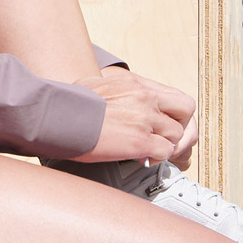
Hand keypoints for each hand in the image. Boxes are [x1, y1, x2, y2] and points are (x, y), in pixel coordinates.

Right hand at [69, 65, 196, 171]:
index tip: (160, 124)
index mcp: (135, 84)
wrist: (56, 117)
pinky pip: (166, 151)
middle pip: (186, 109)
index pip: (173, 95)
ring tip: (149, 151)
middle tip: (165, 137)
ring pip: (177, 134)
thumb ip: (111, 90)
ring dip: (165, 145)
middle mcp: (144, 98)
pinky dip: (157, 158)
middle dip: (179, 126)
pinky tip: (142, 159)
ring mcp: (144, 119)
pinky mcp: (139, 141)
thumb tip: (108, 95)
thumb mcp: (93, 85)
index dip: (172, 113)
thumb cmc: (68, 104)